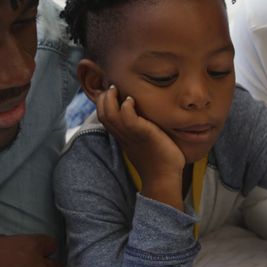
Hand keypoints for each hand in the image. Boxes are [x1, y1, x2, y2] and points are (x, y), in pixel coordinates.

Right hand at [96, 85, 185, 209]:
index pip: (104, 118)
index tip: (110, 93)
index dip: (103, 104)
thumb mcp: (144, 144)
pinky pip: (128, 117)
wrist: (164, 179)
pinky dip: (126, 106)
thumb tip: (146, 120)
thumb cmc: (159, 162)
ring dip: (110, 99)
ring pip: (110, 114)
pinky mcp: (143, 134)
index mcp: (122, 138)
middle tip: (111, 88)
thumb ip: (140, 132)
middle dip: (103, 98)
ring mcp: (131, 135)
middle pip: (102, 114)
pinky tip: (131, 100)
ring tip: (116, 89)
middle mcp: (123, 136)